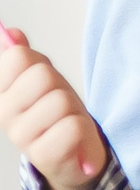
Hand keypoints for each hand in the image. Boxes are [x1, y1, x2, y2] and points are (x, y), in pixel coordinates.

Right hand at [0, 27, 106, 189]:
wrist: (74, 158)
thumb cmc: (58, 115)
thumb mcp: (43, 82)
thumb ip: (25, 59)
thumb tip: (11, 32)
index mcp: (2, 92)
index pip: (19, 57)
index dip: (41, 65)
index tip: (44, 82)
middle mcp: (4, 113)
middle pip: (43, 76)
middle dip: (61, 87)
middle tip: (62, 106)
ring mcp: (21, 136)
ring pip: (59, 100)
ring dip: (74, 111)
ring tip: (69, 122)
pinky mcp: (42, 155)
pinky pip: (71, 127)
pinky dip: (82, 130)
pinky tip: (74, 140)